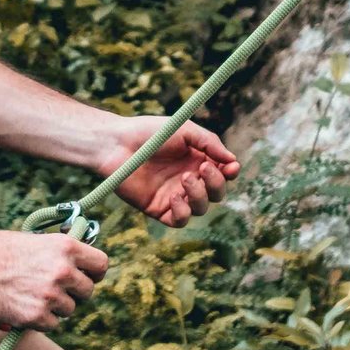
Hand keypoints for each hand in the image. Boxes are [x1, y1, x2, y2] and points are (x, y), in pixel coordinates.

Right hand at [0, 230, 108, 330]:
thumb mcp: (35, 240)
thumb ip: (59, 252)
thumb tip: (80, 264)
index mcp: (65, 247)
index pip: (101, 265)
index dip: (94, 271)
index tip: (86, 274)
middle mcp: (63, 271)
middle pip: (87, 291)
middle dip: (74, 292)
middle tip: (54, 288)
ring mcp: (51, 295)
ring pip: (69, 309)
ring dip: (55, 306)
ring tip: (31, 294)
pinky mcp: (37, 317)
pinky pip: (52, 324)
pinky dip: (41, 320)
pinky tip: (23, 306)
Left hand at [103, 116, 239, 226]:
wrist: (116, 144)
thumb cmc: (148, 132)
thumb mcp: (184, 130)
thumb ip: (209, 142)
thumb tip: (233, 160)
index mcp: (197, 160)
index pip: (223, 173)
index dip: (231, 172)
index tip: (231, 167)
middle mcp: (188, 180)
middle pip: (216, 193)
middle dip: (215, 183)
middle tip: (202, 168)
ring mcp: (175, 196)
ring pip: (200, 208)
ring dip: (199, 195)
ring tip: (185, 178)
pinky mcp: (159, 209)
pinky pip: (179, 220)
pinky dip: (183, 211)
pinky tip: (176, 196)